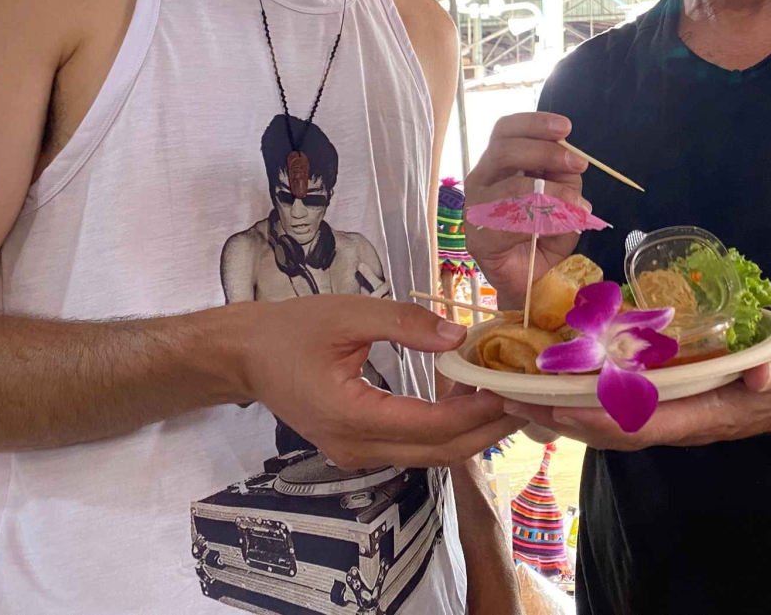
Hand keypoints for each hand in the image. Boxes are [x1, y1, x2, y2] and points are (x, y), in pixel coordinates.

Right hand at [242, 295, 522, 468]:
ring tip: (505, 399)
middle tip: (525, 402)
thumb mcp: (349, 314)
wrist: (245, 356)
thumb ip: (405, 324)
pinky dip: (445, 431)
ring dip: (470, 433)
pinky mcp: (357, 449)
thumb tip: (458, 336)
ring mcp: (355, 455)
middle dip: (486, 431)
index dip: (477, 412)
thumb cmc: (292, 330)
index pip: (431, 427)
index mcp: (351, 416)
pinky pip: (412, 448)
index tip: (512, 389)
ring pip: (428, 456)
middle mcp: (355, 448)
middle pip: (438, 453)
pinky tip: (467, 401)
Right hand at [464, 113, 589, 302]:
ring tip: (578, 205)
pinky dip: (543, 221)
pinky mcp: (479, 238)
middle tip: (578, 164)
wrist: (528, 281)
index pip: (505, 131)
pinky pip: (512, 222)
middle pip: (505, 150)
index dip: (534, 124)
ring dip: (553, 193)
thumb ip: (565, 179)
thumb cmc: (542, 236)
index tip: (566, 127)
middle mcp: (480, 181)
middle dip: (547, 152)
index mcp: (497, 165)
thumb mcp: (563, 200)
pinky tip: (561, 226)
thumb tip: (572, 163)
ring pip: (512, 186)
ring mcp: (475, 209)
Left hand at [502, 339, 770, 449]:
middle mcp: (673, 422)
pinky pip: (609, 411)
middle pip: (608, 430)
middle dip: (560, 416)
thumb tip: (761, 375)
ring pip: (602, 424)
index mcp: (700, 416)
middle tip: (512, 398)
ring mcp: (663, 416)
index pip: (643, 424)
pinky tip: (544, 388)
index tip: (561, 405)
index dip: (601, 418)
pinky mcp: (657, 404)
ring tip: (512, 395)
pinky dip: (575, 401)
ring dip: (557, 411)